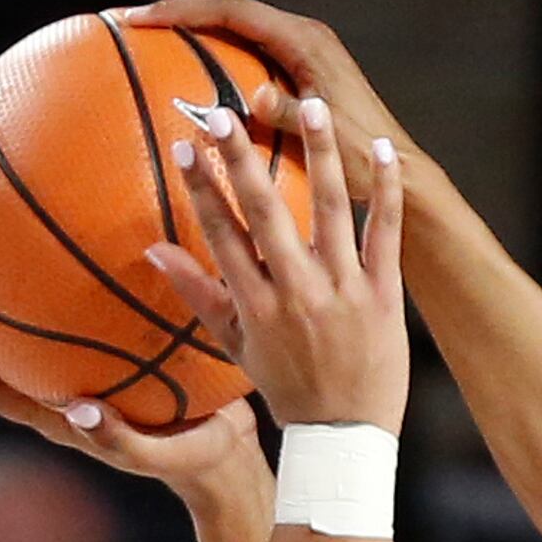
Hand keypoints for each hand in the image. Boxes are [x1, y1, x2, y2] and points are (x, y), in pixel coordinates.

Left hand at [0, 267, 264, 490]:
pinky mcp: (117, 360)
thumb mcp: (165, 454)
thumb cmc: (196, 455)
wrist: (230, 455)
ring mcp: (88, 377)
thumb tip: (77, 412)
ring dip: (2, 299)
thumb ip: (122, 441)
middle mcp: (63, 395)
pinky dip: (67, 288)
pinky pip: (80, 321)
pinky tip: (80, 252)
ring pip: (31, 336)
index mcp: (64, 421)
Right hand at [109, 0, 412, 197]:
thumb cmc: (362, 160)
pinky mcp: (296, 64)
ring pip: (231, 11)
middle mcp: (300, 34)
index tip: (137, 17)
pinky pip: (242, 34)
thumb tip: (250, 99)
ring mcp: (298, 47)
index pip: (229, 11)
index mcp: (303, 41)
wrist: (398, 174)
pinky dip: (207, 24)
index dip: (181, 10)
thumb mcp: (322, 138)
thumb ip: (286, 114)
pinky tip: (187, 28)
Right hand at [146, 83, 410, 433]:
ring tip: (311, 103)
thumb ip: (198, 293)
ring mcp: (342, 291)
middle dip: (241, 159)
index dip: (202, 187)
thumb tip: (154, 248)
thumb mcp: (234, 345)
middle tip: (223, 109)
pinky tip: (384, 150)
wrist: (344, 437)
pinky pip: (387, 235)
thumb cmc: (287, 387)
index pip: (221, 233)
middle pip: (264, 213)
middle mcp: (295, 292)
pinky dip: (387, 192)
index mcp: (254, 304)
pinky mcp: (384, 295)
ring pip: (329, 211)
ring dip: (319, 154)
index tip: (185, 142)